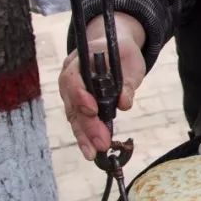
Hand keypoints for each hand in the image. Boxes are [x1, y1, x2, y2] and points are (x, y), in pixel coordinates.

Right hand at [59, 13, 146, 159]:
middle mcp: (70, 77)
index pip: (73, 78)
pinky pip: (79, 121)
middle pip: (73, 103)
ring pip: (73, 116)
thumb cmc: (122, 52)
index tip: (93, 110)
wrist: (113, 46)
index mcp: (80, 60)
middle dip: (87, 125)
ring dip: (83, 136)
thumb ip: (127, 81)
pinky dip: (85, 136)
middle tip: (101, 143)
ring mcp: (71, 92)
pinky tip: (91, 150)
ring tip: (92, 153)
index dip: (80, 95)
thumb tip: (124, 103)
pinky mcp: (77, 105)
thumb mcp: (130, 61)